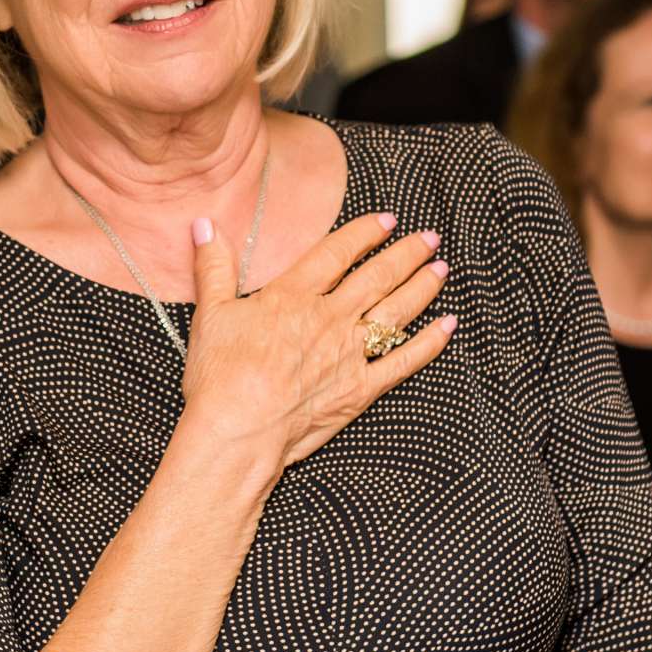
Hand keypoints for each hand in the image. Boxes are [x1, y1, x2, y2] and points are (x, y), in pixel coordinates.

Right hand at [180, 211, 454, 478]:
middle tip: (428, 238)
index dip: (364, 233)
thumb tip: (203, 224)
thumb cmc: (219, 376)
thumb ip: (213, 267)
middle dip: (405, 254)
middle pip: (376, 277)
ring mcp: (349, 354)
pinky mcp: (360, 390)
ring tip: (440, 269)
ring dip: (422, 287)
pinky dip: (429, 343)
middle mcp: (329, 318)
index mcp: (292, 295)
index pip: (337, 253)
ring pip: (396, 312)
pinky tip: (448, 326)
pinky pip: (403, 362)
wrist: (239, 432)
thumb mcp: (210, 314)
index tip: (386, 220)